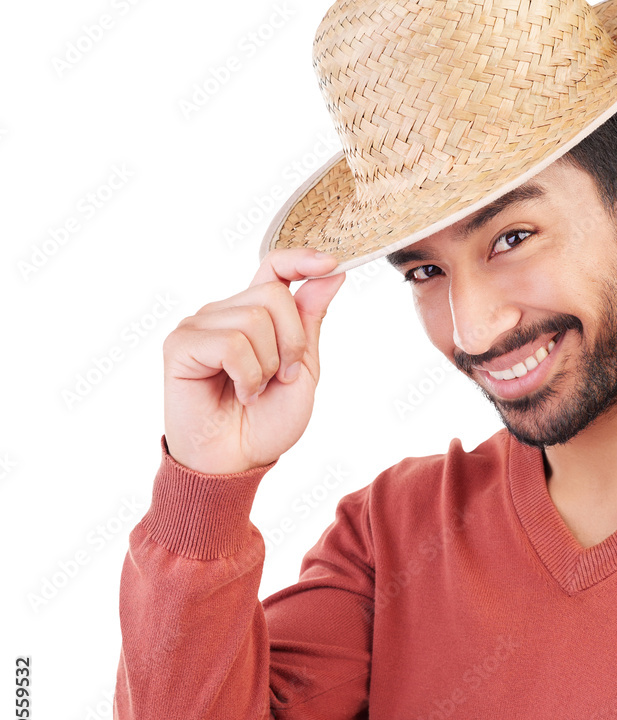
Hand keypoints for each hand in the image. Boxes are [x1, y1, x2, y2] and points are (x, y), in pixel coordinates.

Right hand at [161, 248, 345, 473]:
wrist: (239, 461)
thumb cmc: (267, 421)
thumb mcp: (304, 368)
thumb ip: (310, 320)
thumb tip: (332, 272)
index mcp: (254, 314)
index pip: (274, 267)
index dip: (300, 258)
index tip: (330, 262)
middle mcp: (224, 312)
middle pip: (273, 294)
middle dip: (292, 342)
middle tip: (280, 378)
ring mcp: (200, 325)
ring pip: (253, 318)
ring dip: (267, 365)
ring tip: (255, 390)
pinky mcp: (180, 344)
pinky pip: (231, 343)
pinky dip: (246, 375)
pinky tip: (239, 394)